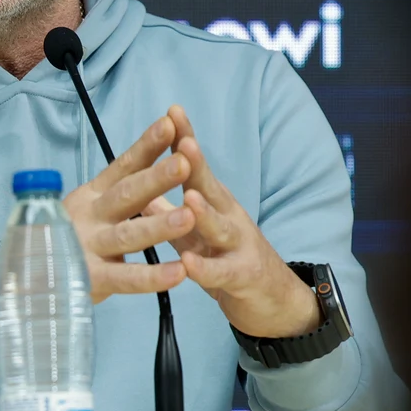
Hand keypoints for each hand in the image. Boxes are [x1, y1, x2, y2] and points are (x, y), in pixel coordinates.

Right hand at [0, 115, 192, 327]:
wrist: (22, 279)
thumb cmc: (62, 239)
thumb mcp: (85, 208)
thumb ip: (113, 192)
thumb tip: (149, 160)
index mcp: (92, 195)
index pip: (123, 166)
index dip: (146, 146)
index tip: (170, 124)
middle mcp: (91, 216)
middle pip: (127, 195)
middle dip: (157, 178)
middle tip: (185, 162)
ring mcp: (90, 247)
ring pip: (130, 235)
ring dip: (160, 226)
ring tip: (189, 216)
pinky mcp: (91, 279)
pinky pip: (126, 279)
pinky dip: (152, 277)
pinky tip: (179, 273)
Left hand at [144, 105, 320, 338]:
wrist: (274, 300)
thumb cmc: (227, 258)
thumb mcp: (195, 231)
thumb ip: (168, 210)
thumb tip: (136, 187)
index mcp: (214, 203)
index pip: (196, 167)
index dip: (184, 139)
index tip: (171, 111)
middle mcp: (229, 217)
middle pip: (211, 187)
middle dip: (196, 163)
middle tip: (182, 140)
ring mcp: (239, 246)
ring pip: (220, 227)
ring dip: (204, 213)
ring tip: (187, 198)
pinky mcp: (243, 277)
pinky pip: (221, 273)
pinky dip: (204, 268)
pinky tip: (188, 263)